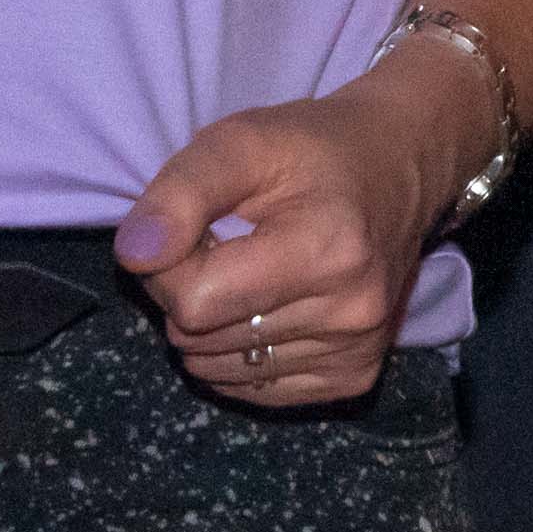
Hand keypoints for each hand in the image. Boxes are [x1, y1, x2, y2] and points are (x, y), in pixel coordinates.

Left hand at [115, 79, 450, 408]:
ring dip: (210, 327)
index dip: (169, 265)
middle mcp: (350, 314)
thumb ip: (180, 193)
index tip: (195, 228)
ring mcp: (355, 352)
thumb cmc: (313, 150)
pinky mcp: (356, 377)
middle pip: (201, 340)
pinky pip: (255, 390)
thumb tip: (133, 255)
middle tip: (222, 247)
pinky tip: (265, 308)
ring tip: (246, 275)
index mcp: (326, 251)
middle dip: (188, 294)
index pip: (195, 301)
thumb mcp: (241, 141)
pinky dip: (240, 354)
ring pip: (218, 371)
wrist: (399, 166)